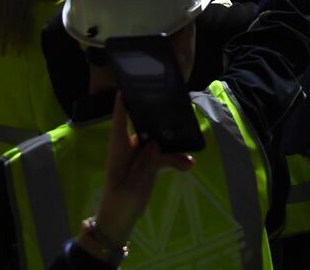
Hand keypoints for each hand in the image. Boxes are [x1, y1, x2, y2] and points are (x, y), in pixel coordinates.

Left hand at [86, 93, 193, 255]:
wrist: (119, 223)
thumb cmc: (121, 203)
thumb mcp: (133, 186)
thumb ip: (144, 164)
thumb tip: (155, 144)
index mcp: (119, 151)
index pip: (119, 124)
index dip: (122, 106)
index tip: (126, 87)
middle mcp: (128, 149)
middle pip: (147, 130)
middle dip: (164, 126)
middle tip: (180, 115)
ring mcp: (139, 156)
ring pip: (160, 144)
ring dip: (175, 151)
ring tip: (190, 160)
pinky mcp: (148, 164)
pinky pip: (164, 156)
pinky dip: (176, 160)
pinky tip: (188, 165)